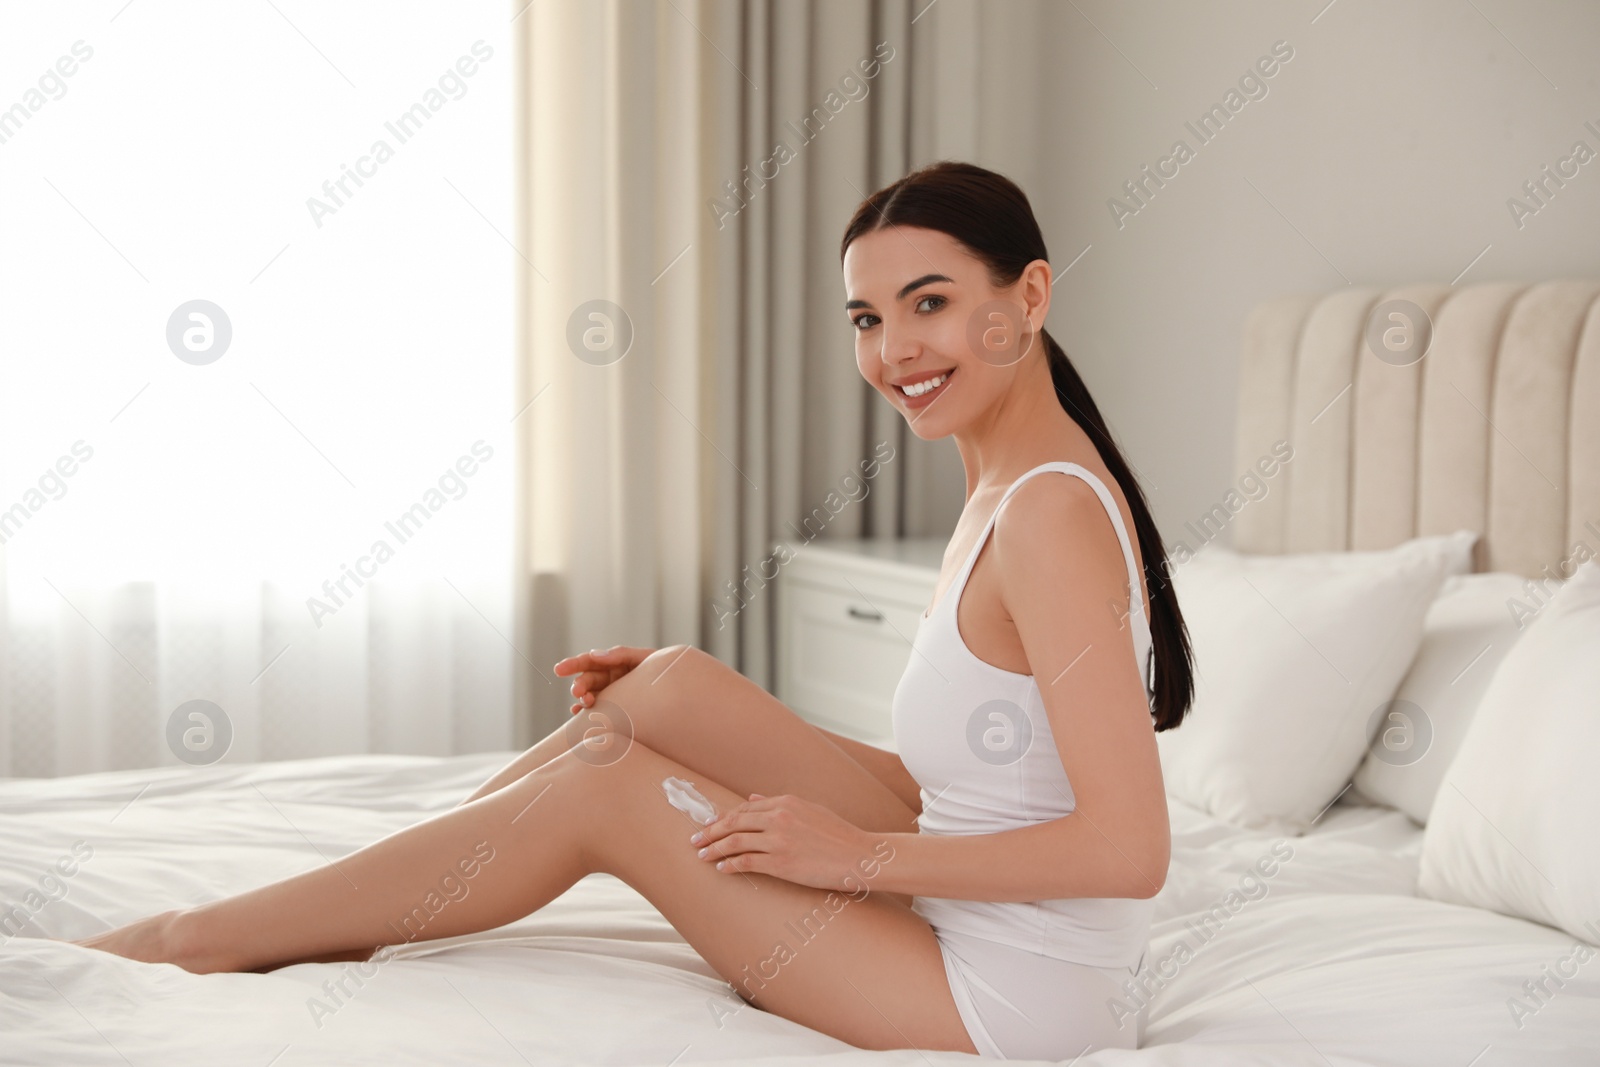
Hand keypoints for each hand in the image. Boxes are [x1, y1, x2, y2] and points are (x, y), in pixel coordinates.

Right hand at [553, 646, 655, 714]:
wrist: (683, 690)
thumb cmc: (664, 670)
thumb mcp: (645, 658)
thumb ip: (620, 654)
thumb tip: (593, 654)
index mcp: (615, 663)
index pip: (590, 661)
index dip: (573, 664)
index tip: (558, 670)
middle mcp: (611, 678)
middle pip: (588, 680)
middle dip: (580, 685)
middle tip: (579, 693)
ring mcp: (613, 695)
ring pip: (590, 697)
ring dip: (584, 699)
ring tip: (585, 703)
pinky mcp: (617, 711)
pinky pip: (597, 712)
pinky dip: (587, 714)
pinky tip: (582, 716)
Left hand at [690, 793, 895, 893]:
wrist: (860, 856)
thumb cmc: (839, 835)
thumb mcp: (809, 810)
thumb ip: (779, 805)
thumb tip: (752, 798)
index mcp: (785, 802)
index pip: (744, 808)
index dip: (724, 818)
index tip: (711, 826)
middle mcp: (779, 817)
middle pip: (734, 822)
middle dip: (710, 831)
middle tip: (695, 840)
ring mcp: (778, 840)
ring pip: (735, 841)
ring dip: (714, 848)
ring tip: (701, 855)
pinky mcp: (780, 862)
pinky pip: (746, 861)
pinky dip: (729, 863)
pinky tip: (720, 867)